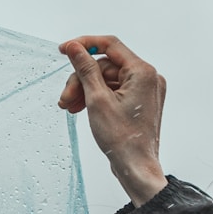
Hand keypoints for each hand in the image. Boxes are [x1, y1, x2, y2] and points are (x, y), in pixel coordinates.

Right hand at [58, 35, 167, 206]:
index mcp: (143, 72)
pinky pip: (114, 91)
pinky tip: (81, 108)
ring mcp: (145, 90)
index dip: (84, 45)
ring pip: (107, 80)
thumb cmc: (122, 139)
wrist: (135, 167)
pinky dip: (96, 97)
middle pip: (106, 66)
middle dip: (81, 79)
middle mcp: (148, 77)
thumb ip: (86, 69)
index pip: (110, 45)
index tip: (64, 50)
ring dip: (86, 90)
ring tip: (69, 106)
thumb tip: (75, 48)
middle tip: (65, 97)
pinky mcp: (140, 102)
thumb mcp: (97, 100)